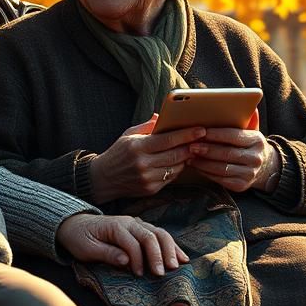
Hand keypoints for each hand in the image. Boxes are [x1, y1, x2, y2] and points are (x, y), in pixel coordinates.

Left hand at [56, 212, 188, 277]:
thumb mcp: (86, 248)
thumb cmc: (79, 238)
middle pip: (150, 235)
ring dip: (170, 249)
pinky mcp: (140, 228)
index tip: (138, 275)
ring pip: (159, 233)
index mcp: (115, 226)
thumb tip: (126, 261)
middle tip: (163, 273)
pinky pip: (159, 235)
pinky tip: (181, 257)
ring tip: (178, 266)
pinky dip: (171, 246)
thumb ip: (106, 253)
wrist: (75, 224)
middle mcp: (129, 222)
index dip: (137, 259)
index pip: (132, 242)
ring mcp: (136, 223)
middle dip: (158, 255)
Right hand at [90, 114, 207, 201]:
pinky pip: (171, 178)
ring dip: (186, 159)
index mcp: (138, 147)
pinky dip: (176, 169)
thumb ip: (146, 126)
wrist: (103, 178)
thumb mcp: (128, 135)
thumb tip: (162, 116)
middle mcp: (143, 164)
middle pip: (176, 155)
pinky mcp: (151, 189)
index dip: (186, 135)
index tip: (201, 130)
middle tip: (202, 139)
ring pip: (177, 168)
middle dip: (191, 147)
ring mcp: (148, 178)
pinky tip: (176, 162)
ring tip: (190, 150)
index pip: (168, 140)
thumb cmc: (117, 153)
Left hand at [185, 112, 280, 192]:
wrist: (264, 168)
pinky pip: (220, 179)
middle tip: (191, 146)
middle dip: (207, 149)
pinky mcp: (241, 186)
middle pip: (227, 153)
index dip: (216, 134)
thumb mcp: (251, 130)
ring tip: (189, 156)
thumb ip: (248, 118)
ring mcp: (249, 174)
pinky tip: (196, 166)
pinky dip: (206, 172)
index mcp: (257, 140)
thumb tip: (251, 105)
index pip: (234, 136)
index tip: (201, 132)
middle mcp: (255, 158)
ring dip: (203, 162)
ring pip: (222, 168)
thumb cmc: (249, 144)